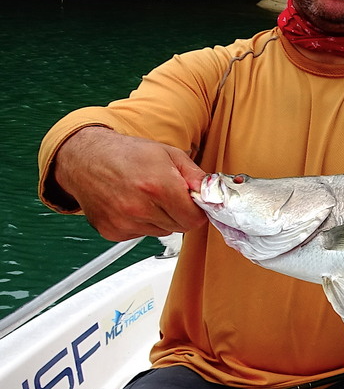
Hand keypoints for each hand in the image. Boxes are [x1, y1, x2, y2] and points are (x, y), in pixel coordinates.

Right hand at [52, 127, 208, 241]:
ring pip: (162, 231)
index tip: (194, 203)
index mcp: (159, 187)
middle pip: (180, 227)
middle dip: (180, 213)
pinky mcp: (112, 231)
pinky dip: (141, 223)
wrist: (86, 158)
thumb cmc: (127, 153)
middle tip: (169, 195)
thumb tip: (212, 192)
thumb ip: (195, 176)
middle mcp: (140, 208)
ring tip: (147, 196)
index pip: (194, 219)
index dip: (197, 210)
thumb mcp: (169, 154)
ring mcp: (124, 222)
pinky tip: (132, 204)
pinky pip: (141, 234)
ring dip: (161, 218)